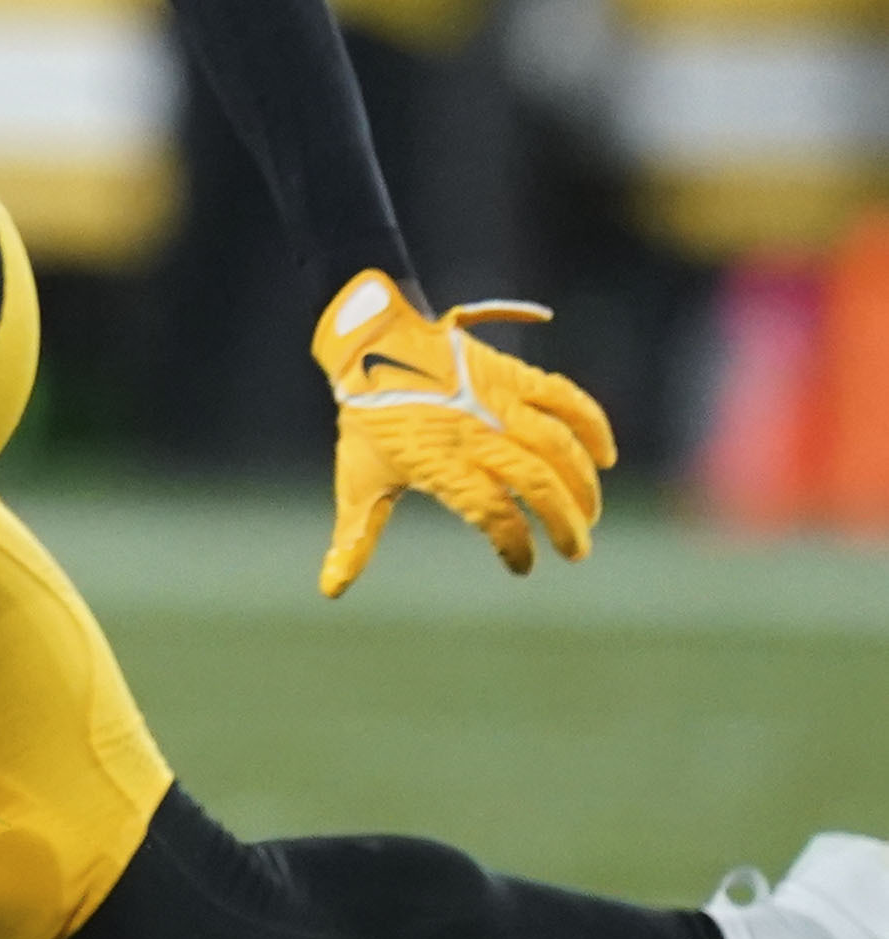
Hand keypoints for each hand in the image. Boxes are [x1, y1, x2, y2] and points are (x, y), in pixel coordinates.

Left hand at [311, 270, 617, 596]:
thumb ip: (356, 537)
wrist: (374, 349)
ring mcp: (498, 402)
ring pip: (558, 447)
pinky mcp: (513, 376)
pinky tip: (606, 457)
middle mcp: (476, 434)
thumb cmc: (368, 421)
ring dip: (583, 485)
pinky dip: (592, 425)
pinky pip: (565, 398)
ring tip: (589, 515)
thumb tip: (332, 590)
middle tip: (576, 550)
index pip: (492, 513)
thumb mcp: (359, 480)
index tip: (522, 565)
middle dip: (565, 523)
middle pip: (537, 484)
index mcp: (441, 464)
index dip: (514, 544)